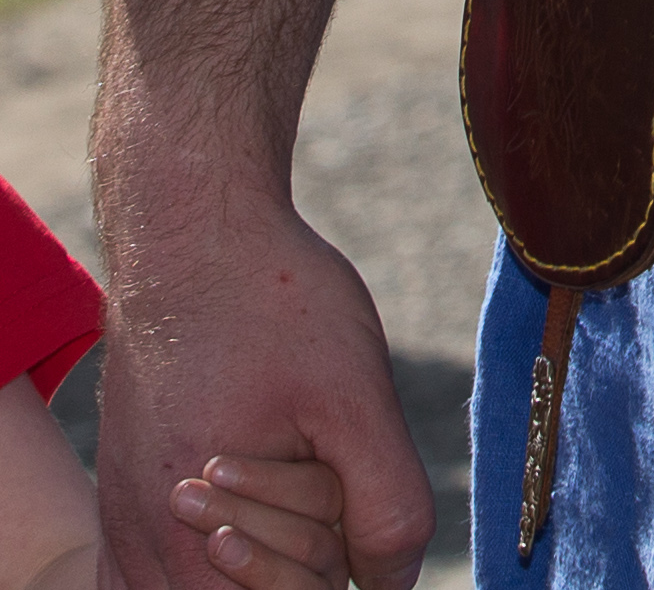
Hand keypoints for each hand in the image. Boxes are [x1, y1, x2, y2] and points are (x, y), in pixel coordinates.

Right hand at [93, 188, 429, 589]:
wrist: (191, 236)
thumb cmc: (273, 303)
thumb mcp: (356, 393)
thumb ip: (385, 502)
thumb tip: (393, 584)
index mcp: (200, 542)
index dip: (339, 560)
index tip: (340, 482)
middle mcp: (148, 555)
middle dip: (311, 536)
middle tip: (305, 442)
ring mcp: (129, 535)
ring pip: (224, 579)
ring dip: (274, 529)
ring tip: (276, 445)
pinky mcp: (123, 508)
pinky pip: (181, 565)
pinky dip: (234, 529)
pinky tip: (241, 471)